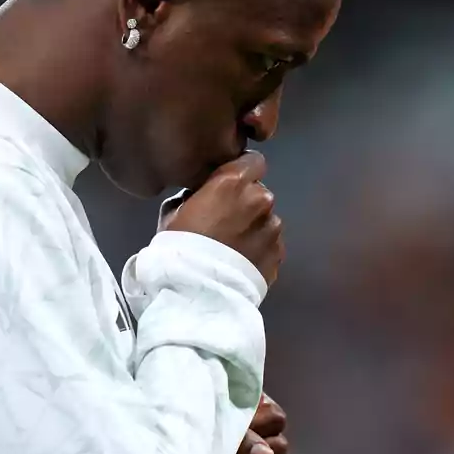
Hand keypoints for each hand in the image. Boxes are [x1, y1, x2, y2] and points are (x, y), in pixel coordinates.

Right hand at [161, 152, 283, 284]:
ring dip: (254, 228)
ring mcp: (273, 227)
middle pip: (258, 192)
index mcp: (233, 182)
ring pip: (266, 219)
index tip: (231, 185)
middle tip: (227, 223)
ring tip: (235, 248)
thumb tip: (201, 196)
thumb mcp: (173, 212)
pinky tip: (243, 262)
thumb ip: (195, 196)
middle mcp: (259, 199)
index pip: (253, 160)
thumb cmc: (180, 248)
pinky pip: (271, 243)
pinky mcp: (279, 253)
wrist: (199, 292)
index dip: (243, 171)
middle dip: (246, 203)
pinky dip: (260, 249)